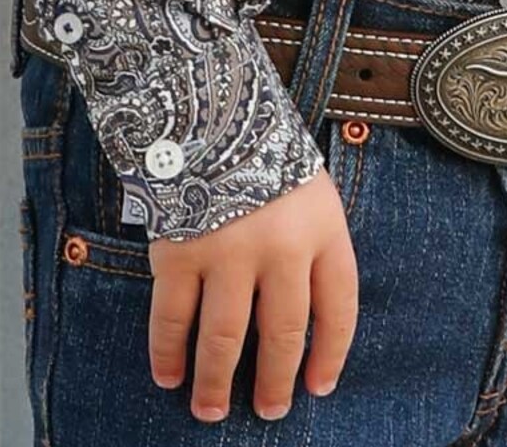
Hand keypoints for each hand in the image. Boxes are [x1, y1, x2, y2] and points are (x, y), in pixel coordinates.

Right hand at [146, 162, 357, 424]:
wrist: (207, 96)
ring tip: (209, 410)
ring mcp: (228, 251)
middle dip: (273, 381)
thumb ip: (308, 241)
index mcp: (323, 227)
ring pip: (224, 339)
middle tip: (267, 410)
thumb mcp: (306, 185)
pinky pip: (172, 318)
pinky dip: (167, 352)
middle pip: (283, 334)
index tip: (319, 386)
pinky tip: (167, 374)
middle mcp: (282, 247)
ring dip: (214, 382)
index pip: (339, 308)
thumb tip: (301, 318)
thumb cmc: (261, 145)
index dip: (331, 354)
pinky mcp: (179, 251)